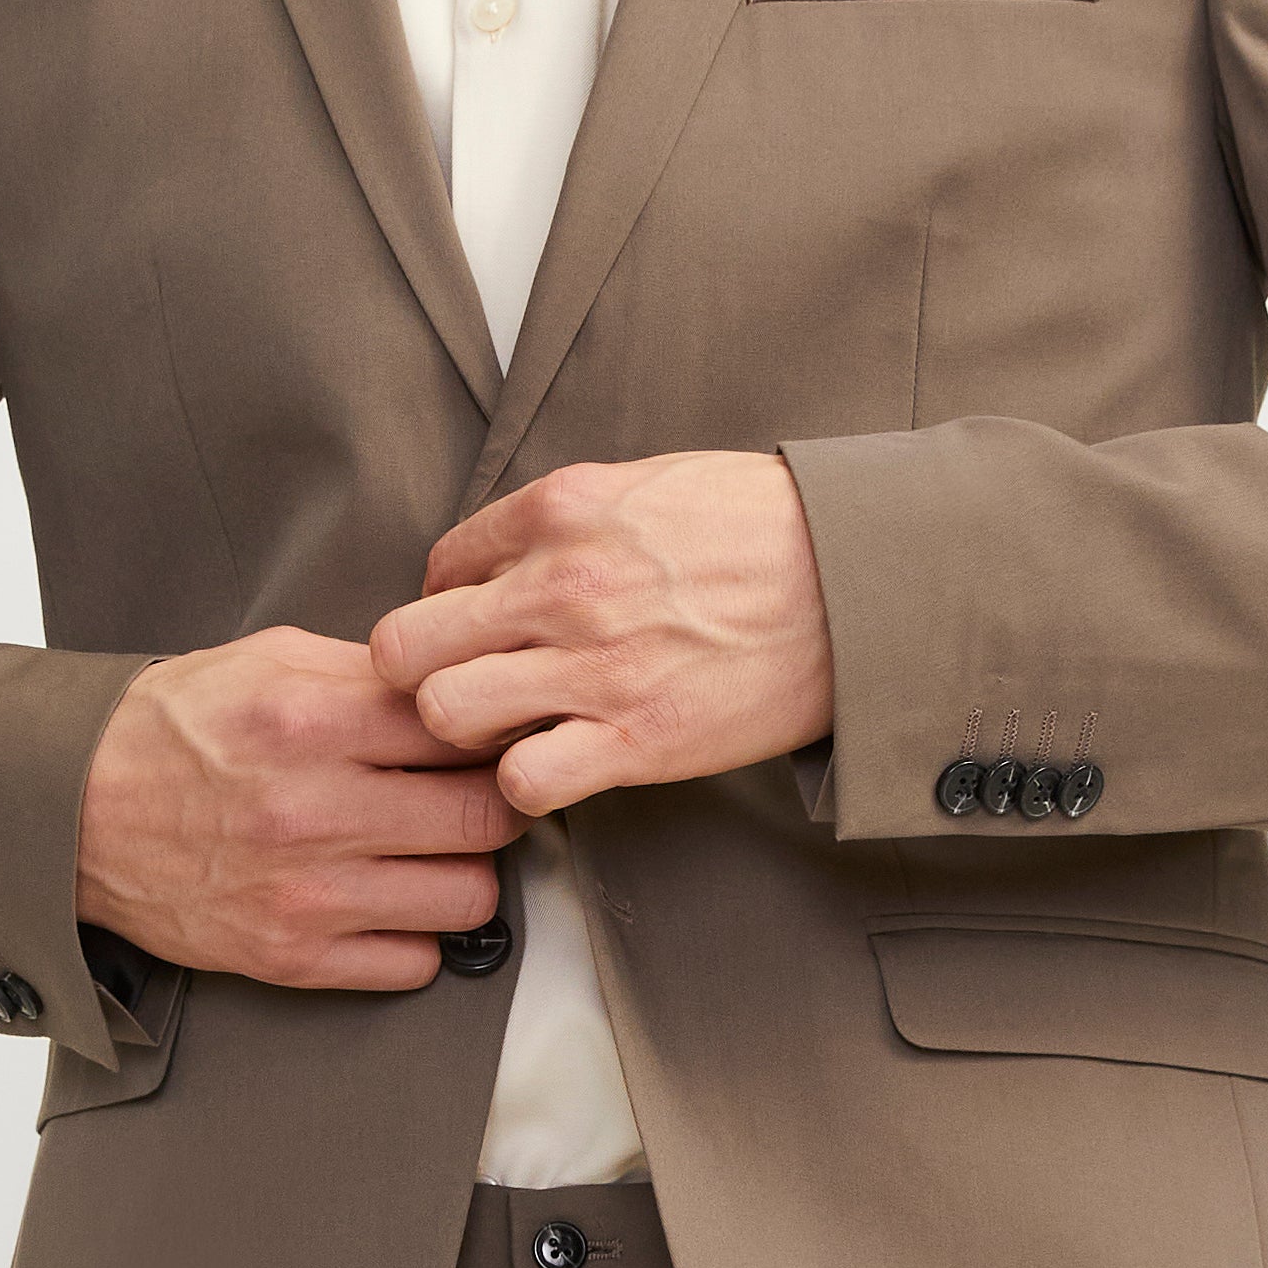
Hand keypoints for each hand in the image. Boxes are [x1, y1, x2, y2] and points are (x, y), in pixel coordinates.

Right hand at [77, 629, 524, 992]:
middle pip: (487, 817)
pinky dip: (418, 935)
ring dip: (465, 873)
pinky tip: (391, 900)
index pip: (467, 730)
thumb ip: (370, 673)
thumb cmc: (174, 729)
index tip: (491, 738)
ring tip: (434, 851)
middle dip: (498, 802)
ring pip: (469, 898)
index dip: (492, 731)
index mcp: (313, 720)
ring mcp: (306, 893)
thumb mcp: (270, 661)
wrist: (73, 810)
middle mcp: (315, 810)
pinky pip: (415, 963)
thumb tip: (461, 689)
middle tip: (482, 794)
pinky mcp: (290, 957)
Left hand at [368, 453, 833, 814]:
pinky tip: (555, 765)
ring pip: (445, 713)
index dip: (450, 605)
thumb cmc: (766, 527)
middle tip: (464, 685)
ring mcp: (595, 666)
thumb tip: (502, 557)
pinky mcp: (637, 739)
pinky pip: (522, 781)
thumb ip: (566, 518)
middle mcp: (561, 586)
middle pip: (407, 646)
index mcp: (560, 510)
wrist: (859, 580)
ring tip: (508, 728)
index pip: (438, 567)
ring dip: (466, 731)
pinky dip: (525, 784)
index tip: (483, 628)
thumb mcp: (650, 483)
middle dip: (421, 673)